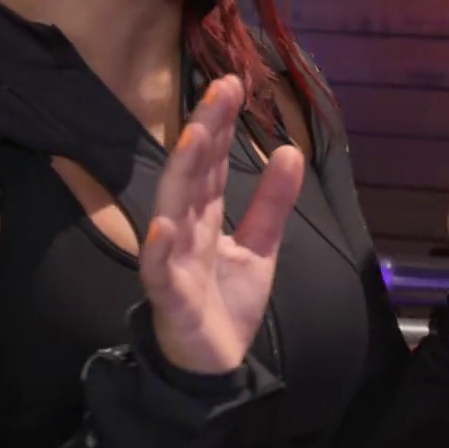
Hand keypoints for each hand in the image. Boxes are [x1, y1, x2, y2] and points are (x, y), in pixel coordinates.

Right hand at [141, 76, 306, 374]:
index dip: (220, 123)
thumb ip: (272, 202)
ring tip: (194, 134)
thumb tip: (290, 151)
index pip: (210, 162)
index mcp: (203, 218)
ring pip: (173, 210)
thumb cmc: (226, 302)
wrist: (214, 365)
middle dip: (204, 130)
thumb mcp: (260, 247)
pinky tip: (163, 227)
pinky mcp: (171, 298)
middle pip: (192, 173)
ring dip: (182, 172)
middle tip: (220, 87)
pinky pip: (160, 272)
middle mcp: (183, 231)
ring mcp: (173, 262)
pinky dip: (158, 251)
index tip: (233, 82)